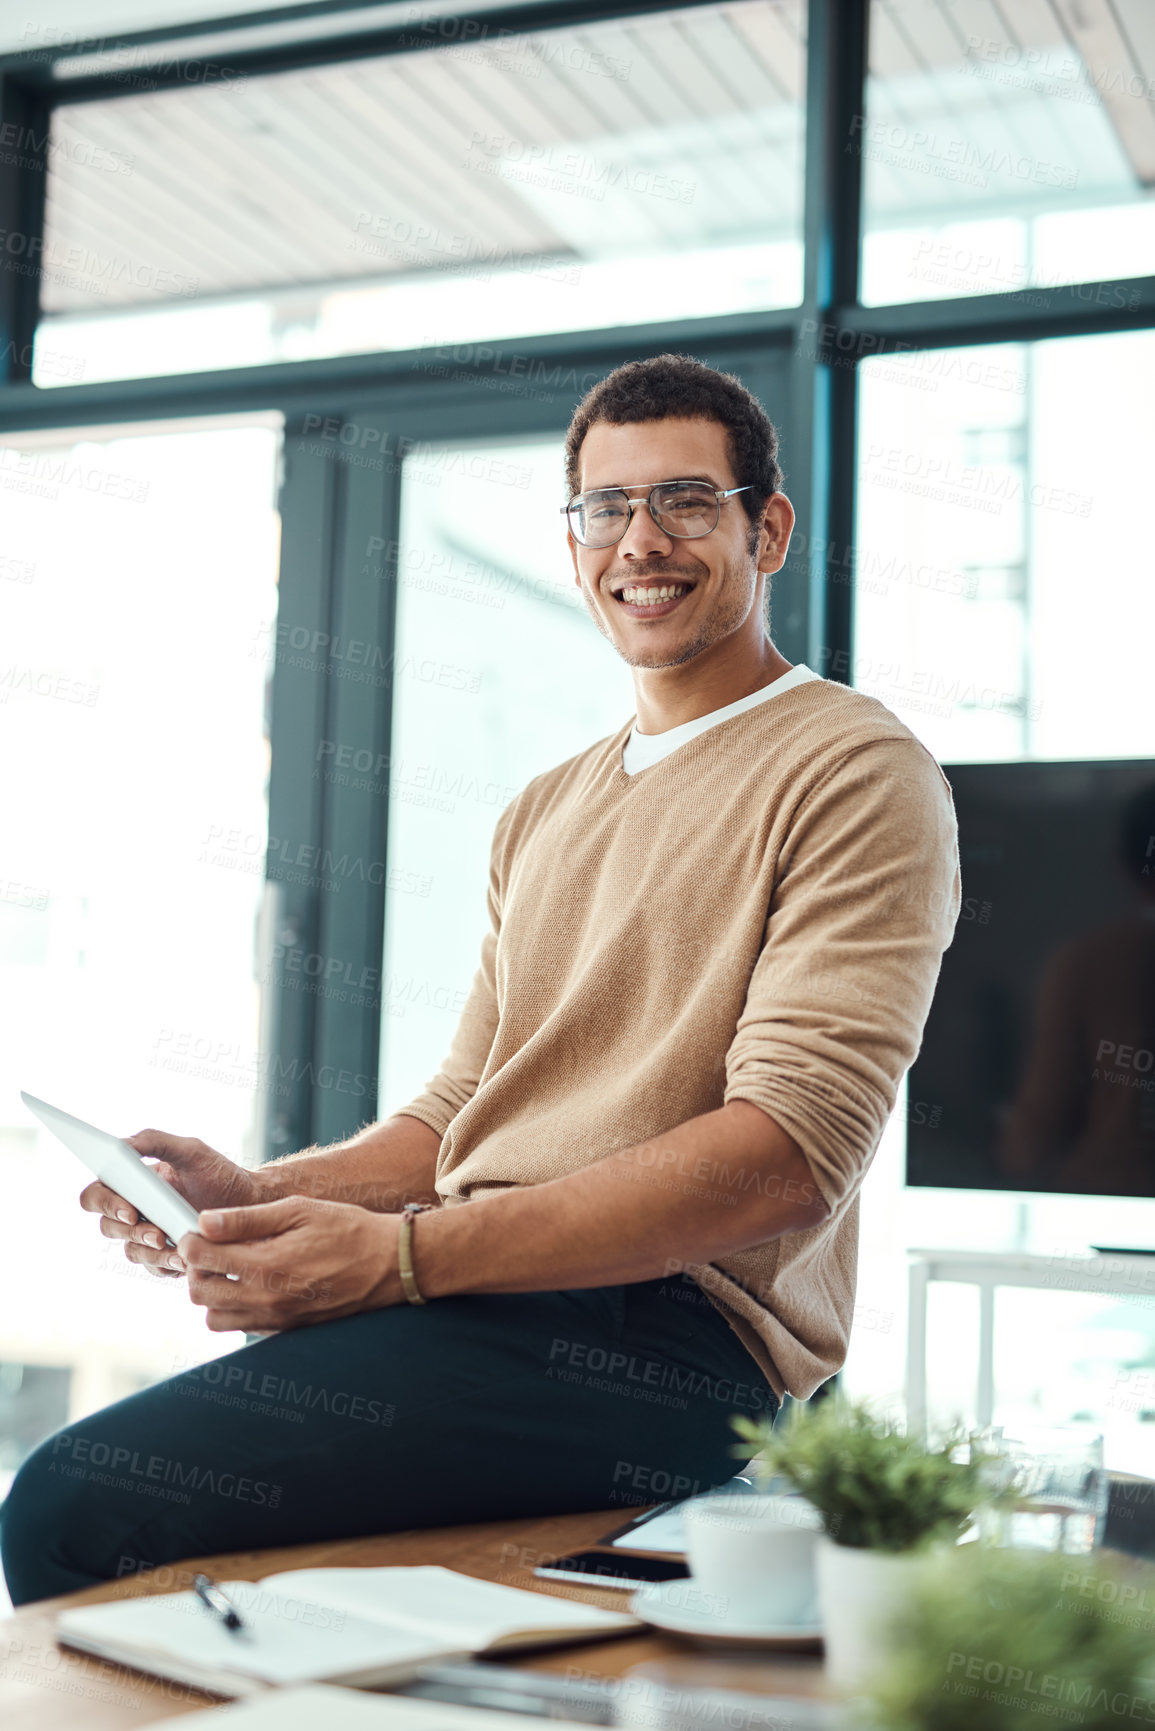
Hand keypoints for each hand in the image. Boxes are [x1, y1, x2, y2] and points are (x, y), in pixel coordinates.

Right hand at [80, 1130, 266, 1279]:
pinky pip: (154, 1268)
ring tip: (175, 1249)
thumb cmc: (218, 1173)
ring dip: (150, 1251)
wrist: (250, 1203)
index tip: (130, 1209)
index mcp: (131, 1183)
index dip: (104, 1203)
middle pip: (108, 1226)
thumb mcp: (191, 1150)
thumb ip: (156, 1141)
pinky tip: (184, 1261)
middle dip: (129, 1231)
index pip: (96, 1194)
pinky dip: (167, 1265)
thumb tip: (122, 1145)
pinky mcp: (164, 1259)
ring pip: (131, 1250)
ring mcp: (148, 1236)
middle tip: (156, 1233)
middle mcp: (135, 1211)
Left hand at [178, 1196, 401, 1331]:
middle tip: (209, 1247)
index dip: (190, 1240)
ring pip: (215, 1318)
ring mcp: (276, 1320)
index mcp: (266, 1266)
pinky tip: (252, 1282)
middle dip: (195, 1268)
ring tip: (229, 1268)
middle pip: (199, 1294)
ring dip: (212, 1293)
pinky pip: (241, 1327)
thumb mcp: (298, 1211)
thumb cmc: (347, 1230)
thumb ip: (247, 1219)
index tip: (194, 1229)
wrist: (388, 1264)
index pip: (202, 1259)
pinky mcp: (285, 1330)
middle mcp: (266, 1300)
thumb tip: (205, 1221)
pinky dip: (235, 1308)